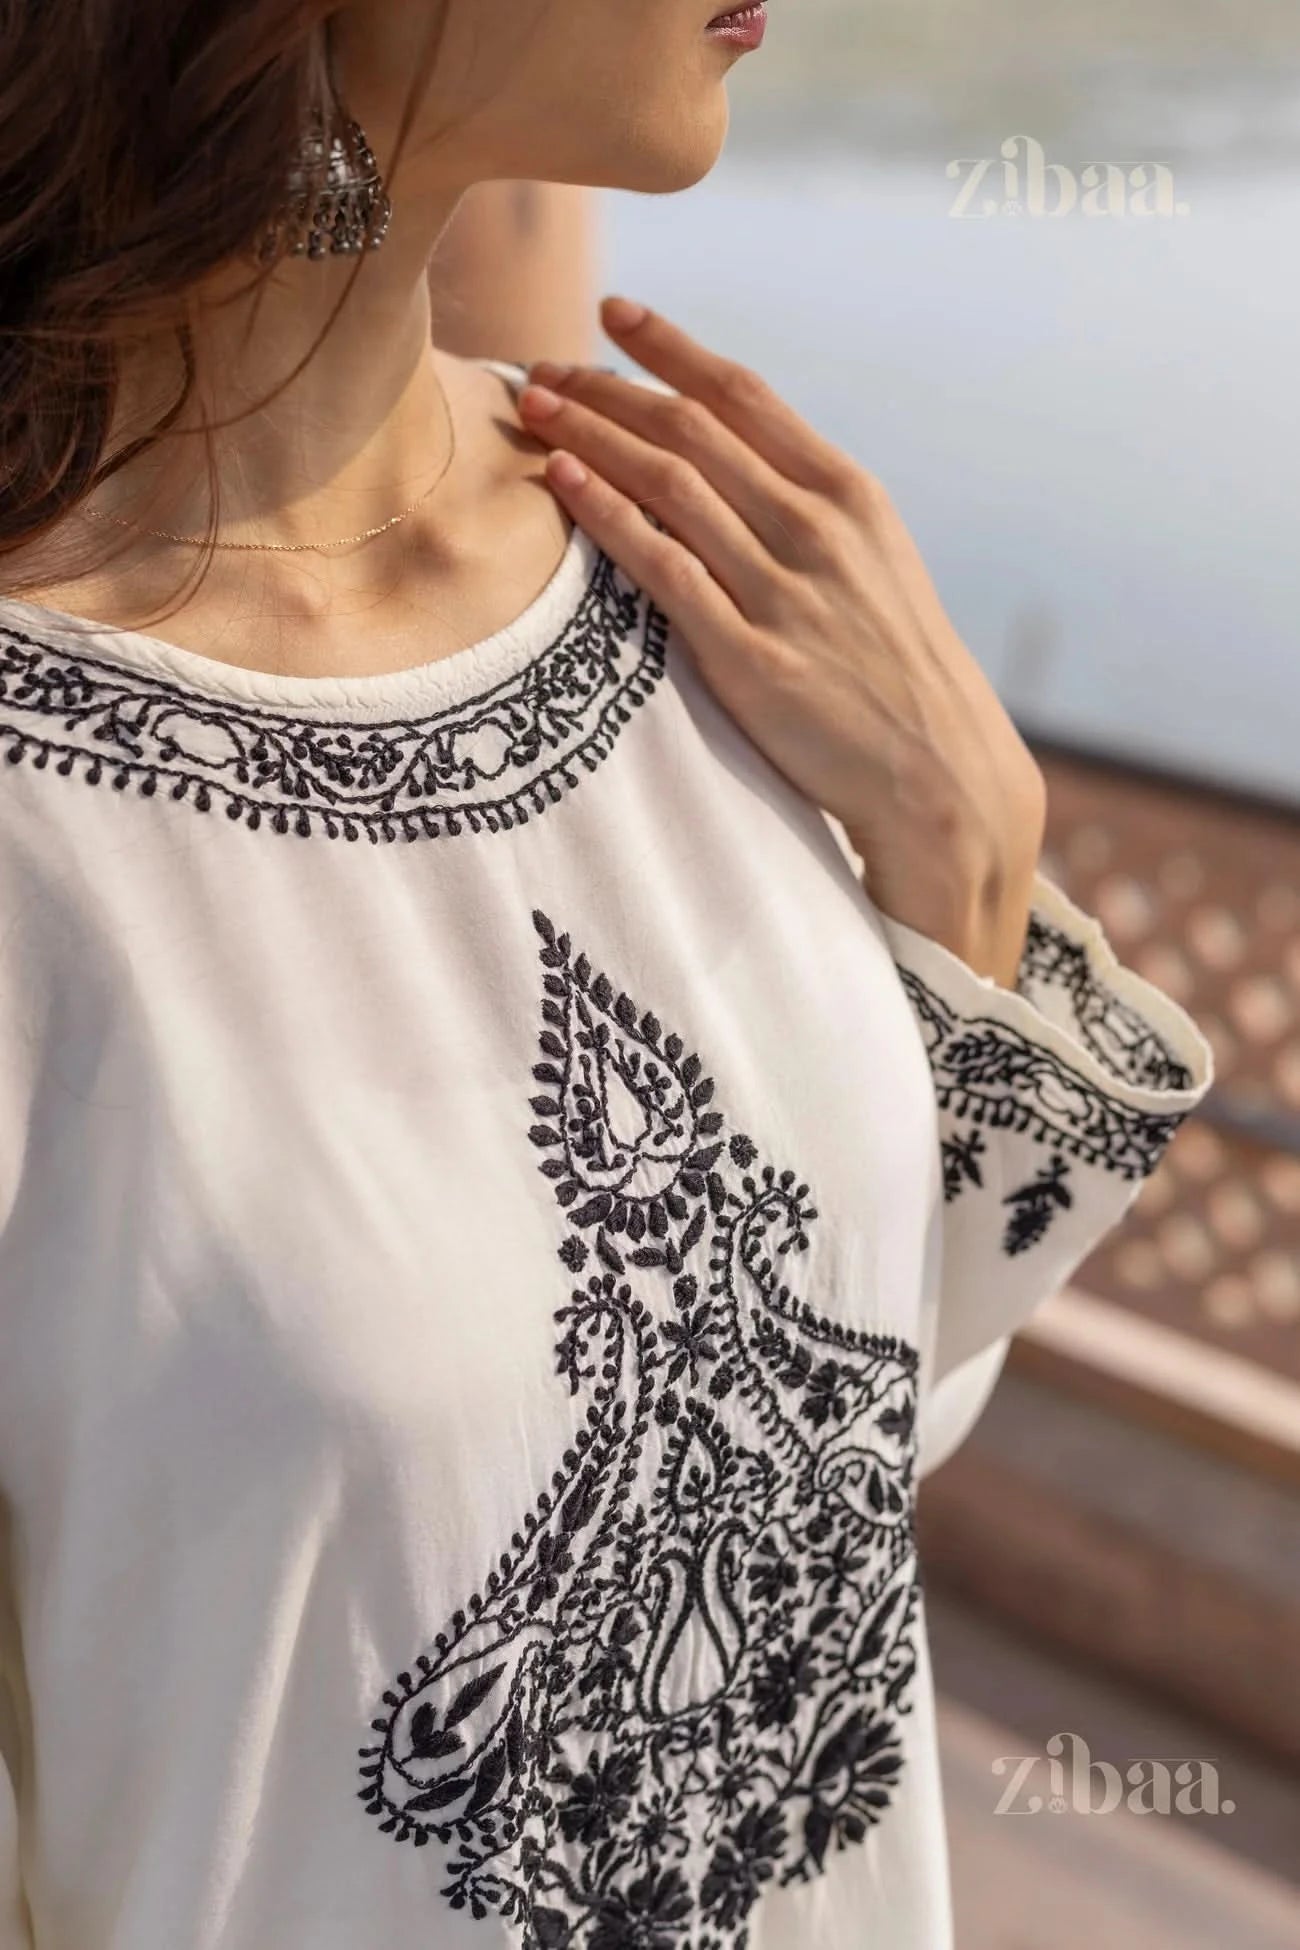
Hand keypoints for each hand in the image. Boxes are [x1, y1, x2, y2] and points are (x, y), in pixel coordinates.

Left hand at [517, 296, 1046, 985]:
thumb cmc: (895, 670)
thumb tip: (739, 463)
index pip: (744, 395)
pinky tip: (562, 482)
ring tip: (533, 410)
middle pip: (691, 430)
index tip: (615, 316)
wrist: (938, 771)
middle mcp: (815, 528)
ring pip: (669, 485)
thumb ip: (810, 510)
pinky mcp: (751, 658)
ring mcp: (783, 592)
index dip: (672, 348)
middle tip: (543, 370)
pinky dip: (608, 516)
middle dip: (608, 389)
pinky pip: (665, 569)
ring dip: (591, 436)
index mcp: (848, 494)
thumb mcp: (874, 565)